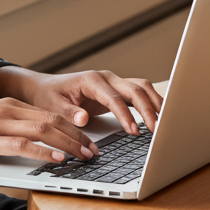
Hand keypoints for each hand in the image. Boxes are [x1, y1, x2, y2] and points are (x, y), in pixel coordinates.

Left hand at [0, 66, 162, 134]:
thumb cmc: (48, 96)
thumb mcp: (52, 106)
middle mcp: (106, 78)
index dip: (126, 115)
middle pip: (136, 89)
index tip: (134, 131)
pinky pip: (138, 93)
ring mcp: (113, 83)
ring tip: (166, 123)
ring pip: (142, 88)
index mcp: (91, 80)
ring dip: (156, 103)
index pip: (114, 97)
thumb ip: (68, 113)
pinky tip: (159, 117)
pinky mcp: (116, 90)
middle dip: (149, 109)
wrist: (44, 87)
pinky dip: (151, 103)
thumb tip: (83, 119)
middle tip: (158, 130)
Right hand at [0, 98, 100, 164]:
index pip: (50, 113)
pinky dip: (43, 152)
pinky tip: (56, 160)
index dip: (74, 127)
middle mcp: (7, 110)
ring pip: (43, 130)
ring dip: (68, 144)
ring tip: (83, 156)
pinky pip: (22, 145)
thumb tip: (38, 146)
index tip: (89, 140)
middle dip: (78, 136)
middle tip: (94, 151)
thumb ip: (10, 128)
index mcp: (9, 105)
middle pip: (52, 120)